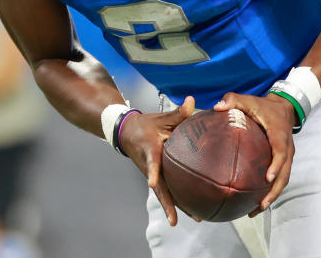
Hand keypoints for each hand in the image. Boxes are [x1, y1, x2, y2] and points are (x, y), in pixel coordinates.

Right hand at [118, 96, 195, 226]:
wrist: (126, 132)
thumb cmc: (146, 125)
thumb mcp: (161, 118)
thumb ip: (178, 113)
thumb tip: (192, 101)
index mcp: (150, 150)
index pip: (151, 162)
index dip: (151, 172)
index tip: (150, 182)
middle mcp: (150, 166)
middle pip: (158, 188)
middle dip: (167, 204)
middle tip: (175, 220)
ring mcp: (152, 174)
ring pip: (164, 193)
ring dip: (176, 207)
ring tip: (194, 219)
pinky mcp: (156, 177)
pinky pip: (168, 190)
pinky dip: (178, 200)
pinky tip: (193, 210)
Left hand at [214, 92, 295, 214]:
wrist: (284, 107)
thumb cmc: (264, 105)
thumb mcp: (249, 100)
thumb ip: (233, 100)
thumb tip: (217, 107)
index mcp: (279, 135)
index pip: (280, 152)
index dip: (276, 165)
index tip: (268, 178)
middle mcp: (286, 148)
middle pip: (285, 174)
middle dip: (274, 191)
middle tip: (261, 204)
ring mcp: (287, 157)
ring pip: (283, 180)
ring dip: (272, 196)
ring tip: (256, 209)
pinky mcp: (283, 162)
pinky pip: (279, 179)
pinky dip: (270, 191)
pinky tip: (255, 202)